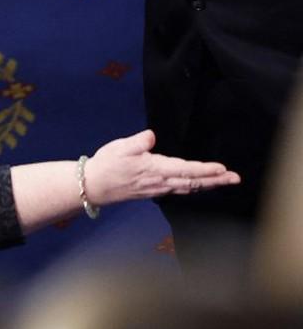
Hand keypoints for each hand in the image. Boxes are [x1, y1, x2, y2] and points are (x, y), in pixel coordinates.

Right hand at [83, 130, 239, 204]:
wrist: (94, 185)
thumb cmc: (106, 164)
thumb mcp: (120, 147)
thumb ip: (139, 142)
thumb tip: (152, 136)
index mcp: (155, 169)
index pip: (186, 170)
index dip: (206, 170)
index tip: (223, 169)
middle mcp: (161, 182)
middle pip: (194, 182)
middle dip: (216, 180)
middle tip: (235, 178)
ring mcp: (158, 189)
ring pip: (189, 188)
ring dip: (209, 185)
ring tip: (224, 181)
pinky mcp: (154, 191)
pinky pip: (181, 191)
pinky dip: (195, 188)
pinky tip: (199, 186)